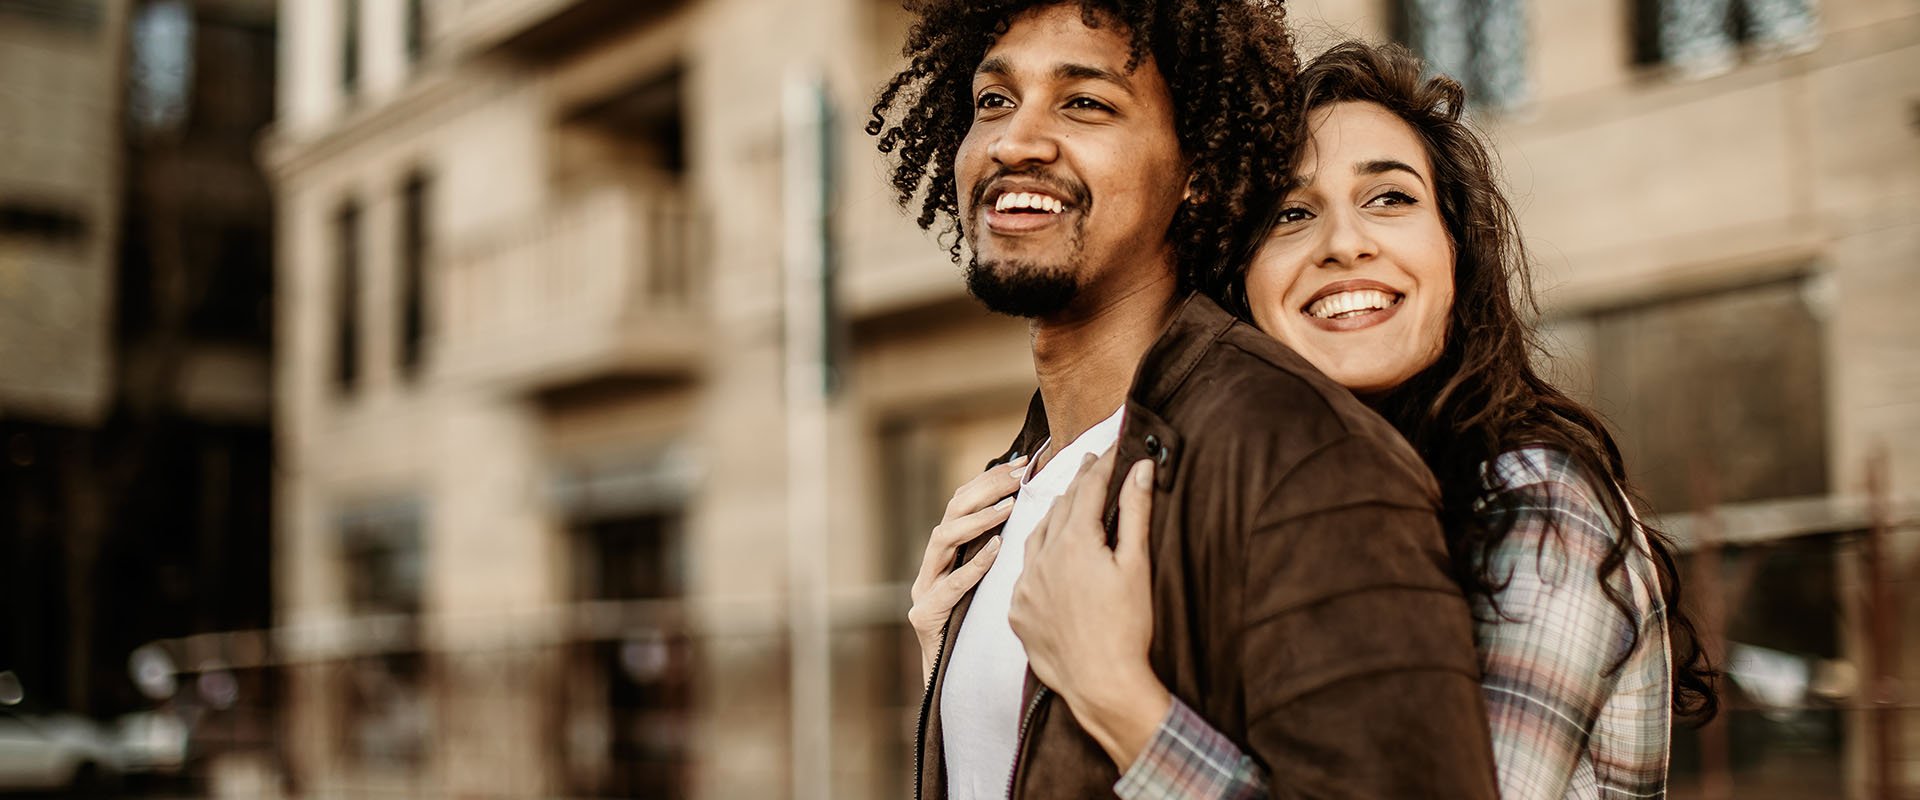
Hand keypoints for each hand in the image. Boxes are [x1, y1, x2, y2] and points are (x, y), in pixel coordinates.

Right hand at [908, 454, 1024, 682]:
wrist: (960, 686)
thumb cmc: (986, 632)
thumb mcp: (998, 582)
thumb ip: (1007, 546)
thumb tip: (1045, 506)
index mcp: (949, 554)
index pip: (964, 501)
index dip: (990, 479)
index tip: (1023, 463)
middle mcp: (933, 566)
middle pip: (950, 512)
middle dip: (984, 489)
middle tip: (1017, 477)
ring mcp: (924, 589)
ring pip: (942, 540)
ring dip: (977, 520)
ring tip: (1008, 507)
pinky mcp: (925, 616)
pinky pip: (949, 585)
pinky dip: (973, 565)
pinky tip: (996, 549)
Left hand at [1008, 448, 1169, 770]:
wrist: (1102, 684)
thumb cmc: (1128, 627)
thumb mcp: (1136, 565)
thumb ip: (1135, 512)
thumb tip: (1140, 468)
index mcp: (1074, 542)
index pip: (1087, 489)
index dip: (1102, 464)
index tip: (1113, 445)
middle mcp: (1042, 559)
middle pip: (1060, 509)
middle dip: (1078, 485)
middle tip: (1091, 464)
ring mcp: (1025, 587)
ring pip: (1036, 538)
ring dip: (1054, 518)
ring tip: (1068, 504)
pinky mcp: (1017, 612)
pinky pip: (1025, 573)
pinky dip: (1038, 557)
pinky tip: (1049, 557)